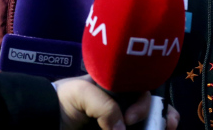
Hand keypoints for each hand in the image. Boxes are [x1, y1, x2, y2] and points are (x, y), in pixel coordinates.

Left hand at [53, 75, 178, 129]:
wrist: (45, 118)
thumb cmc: (63, 100)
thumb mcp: (83, 93)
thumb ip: (105, 105)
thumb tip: (122, 128)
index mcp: (118, 87)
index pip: (142, 89)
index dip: (148, 101)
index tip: (139, 115)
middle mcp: (124, 104)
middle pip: (152, 107)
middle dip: (163, 114)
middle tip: (167, 125)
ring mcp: (120, 121)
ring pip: (148, 122)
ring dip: (160, 124)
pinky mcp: (117, 129)